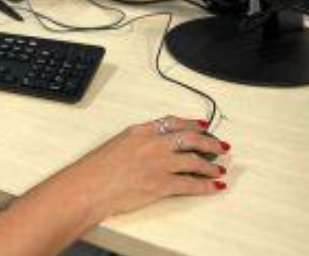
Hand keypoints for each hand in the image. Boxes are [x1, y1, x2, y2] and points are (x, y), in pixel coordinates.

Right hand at [76, 116, 229, 219]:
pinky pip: (191, 184)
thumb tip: (153, 148)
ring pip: (194, 161)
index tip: (202, 126)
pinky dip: (206, 186)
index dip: (191, 123)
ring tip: (219, 169)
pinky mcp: (162, 184)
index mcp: (140, 131)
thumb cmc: (95, 169)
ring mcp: (159, 164)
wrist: (89, 186)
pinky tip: (215, 187)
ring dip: (211, 166)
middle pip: (190, 138)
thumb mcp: (116, 144)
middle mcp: (153, 144)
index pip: (172, 122)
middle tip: (220, 146)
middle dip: (209, 142)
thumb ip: (137, 143)